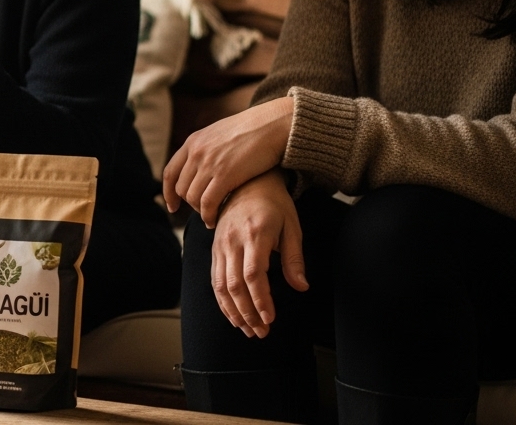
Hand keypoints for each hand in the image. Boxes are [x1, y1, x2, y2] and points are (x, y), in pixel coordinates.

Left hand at [163, 96, 293, 225]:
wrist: (272, 125)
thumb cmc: (252, 131)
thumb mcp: (219, 134)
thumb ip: (206, 148)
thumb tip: (200, 164)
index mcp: (192, 142)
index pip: (170, 172)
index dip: (169, 192)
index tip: (173, 206)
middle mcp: (196, 152)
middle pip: (181, 188)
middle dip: (189, 204)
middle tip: (202, 212)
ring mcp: (208, 163)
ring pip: (192, 197)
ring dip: (200, 211)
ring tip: (210, 217)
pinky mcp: (224, 175)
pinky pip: (207, 202)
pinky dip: (208, 215)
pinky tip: (214, 219)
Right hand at [209, 171, 308, 337]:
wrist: (246, 182)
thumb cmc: (274, 204)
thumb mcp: (292, 227)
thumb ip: (294, 258)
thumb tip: (301, 287)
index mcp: (255, 234)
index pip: (254, 274)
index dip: (260, 300)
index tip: (270, 319)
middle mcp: (233, 241)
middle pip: (235, 284)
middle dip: (248, 313)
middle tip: (262, 332)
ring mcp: (220, 245)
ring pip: (221, 285)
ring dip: (234, 311)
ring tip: (248, 330)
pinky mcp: (214, 248)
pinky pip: (215, 279)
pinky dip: (222, 300)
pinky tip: (233, 315)